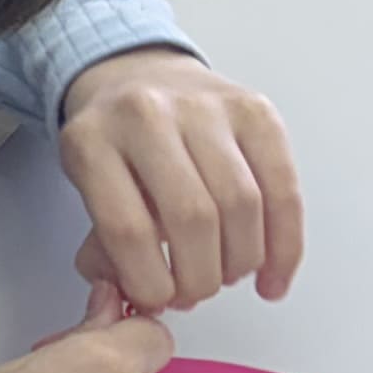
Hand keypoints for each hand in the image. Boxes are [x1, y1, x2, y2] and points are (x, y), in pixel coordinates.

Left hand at [58, 48, 302, 311]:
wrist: (136, 73)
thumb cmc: (114, 140)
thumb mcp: (87, 184)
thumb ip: (103, 243)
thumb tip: (136, 293)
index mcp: (92, 139)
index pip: (126, 228)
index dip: (150, 281)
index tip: (159, 300)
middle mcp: (147, 115)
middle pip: (192, 218)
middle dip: (200, 276)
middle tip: (196, 292)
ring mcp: (205, 108)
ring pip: (243, 206)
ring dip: (241, 262)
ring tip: (227, 277)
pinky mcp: (256, 111)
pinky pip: (283, 189)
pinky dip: (285, 245)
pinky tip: (273, 275)